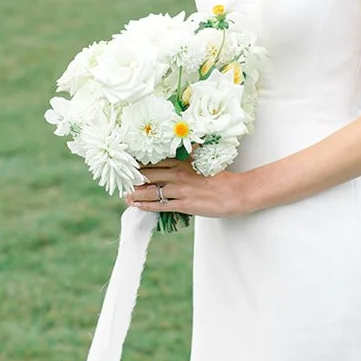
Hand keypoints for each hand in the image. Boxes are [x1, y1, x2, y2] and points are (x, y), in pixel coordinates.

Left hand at [125, 158, 248, 217]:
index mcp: (184, 161)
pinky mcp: (185, 204)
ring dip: (137, 194)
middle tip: (123, 182)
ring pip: (152, 191)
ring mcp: (181, 189)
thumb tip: (179, 154)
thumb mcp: (203, 162)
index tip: (129, 166)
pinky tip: (139, 206)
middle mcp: (179, 173)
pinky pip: (161, 205)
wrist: (236, 192)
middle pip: (149, 175)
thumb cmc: (222, 178)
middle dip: (134, 179)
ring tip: (127, 196)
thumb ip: (188, 159)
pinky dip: (147, 205)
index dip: (140, 164)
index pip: (156, 161)